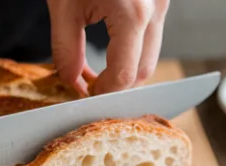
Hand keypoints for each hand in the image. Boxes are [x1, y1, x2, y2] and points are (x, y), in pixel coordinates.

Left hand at [49, 0, 168, 95]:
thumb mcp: (63, 8)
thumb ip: (66, 49)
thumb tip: (71, 80)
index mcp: (133, 14)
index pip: (124, 75)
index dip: (103, 93)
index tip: (85, 96)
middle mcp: (155, 9)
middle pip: (143, 69)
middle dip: (116, 86)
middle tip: (89, 88)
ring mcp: (162, 3)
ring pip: (150, 55)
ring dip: (126, 69)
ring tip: (97, 72)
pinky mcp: (159, 0)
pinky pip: (150, 37)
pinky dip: (132, 52)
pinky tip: (111, 53)